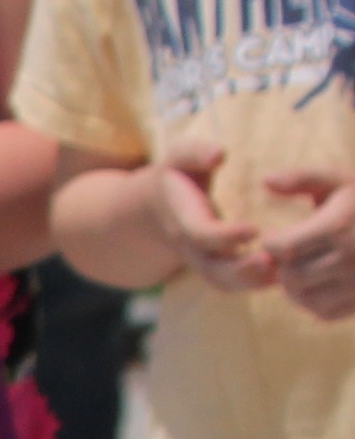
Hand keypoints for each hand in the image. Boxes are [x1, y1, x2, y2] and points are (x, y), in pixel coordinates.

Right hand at [154, 125, 273, 290]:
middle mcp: (190, 246)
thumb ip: (196, 154)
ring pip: (222, 281)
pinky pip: (232, 283)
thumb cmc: (176, 178)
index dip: (225, 236)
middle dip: (240, 269)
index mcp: (183, 219)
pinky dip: (255, 284)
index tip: (253, 230)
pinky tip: (282, 276)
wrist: (154, 211)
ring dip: (252, 282)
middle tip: (271, 262)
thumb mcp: (180, 159)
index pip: (201, 233)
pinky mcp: (214, 267)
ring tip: (283, 275)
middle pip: (211, 268)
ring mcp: (201, 261)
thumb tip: (219, 155)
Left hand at [256, 168, 354, 321]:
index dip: (273, 243)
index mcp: (340, 226)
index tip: (278, 234)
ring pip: (304, 298)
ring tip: (300, 266)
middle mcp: (351, 257)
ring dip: (294, 285)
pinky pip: (323, 312)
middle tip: (288, 253)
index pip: (283, 248)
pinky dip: (313, 300)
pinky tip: (318, 281)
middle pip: (292, 276)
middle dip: (282, 265)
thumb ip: (303, 178)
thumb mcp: (339, 182)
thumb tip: (266, 180)